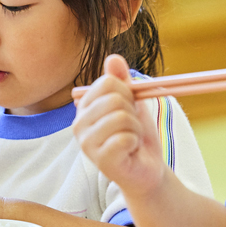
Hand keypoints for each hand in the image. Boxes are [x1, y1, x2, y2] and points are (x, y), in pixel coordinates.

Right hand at [73, 55, 166, 194]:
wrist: (146, 169)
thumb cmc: (136, 135)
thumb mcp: (133, 103)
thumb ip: (123, 81)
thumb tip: (113, 57)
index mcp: (84, 107)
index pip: (107, 82)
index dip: (127, 92)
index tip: (129, 108)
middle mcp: (79, 124)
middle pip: (115, 99)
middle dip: (133, 112)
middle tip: (131, 128)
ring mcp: (86, 143)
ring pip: (122, 118)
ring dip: (135, 129)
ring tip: (131, 140)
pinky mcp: (99, 159)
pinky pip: (125, 137)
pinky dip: (135, 143)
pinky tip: (129, 152)